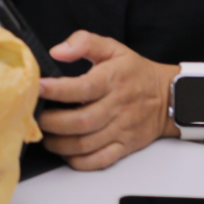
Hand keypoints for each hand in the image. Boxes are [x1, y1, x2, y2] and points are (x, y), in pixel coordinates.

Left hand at [37, 32, 178, 169]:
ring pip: (86, 144)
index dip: (57, 90)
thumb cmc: (135, 72)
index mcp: (111, 81)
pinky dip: (79, 161)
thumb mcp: (112, 48)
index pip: (82, 88)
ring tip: (44, 136)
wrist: (169, 97)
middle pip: (80, 122)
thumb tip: (58, 51)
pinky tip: (65, 153)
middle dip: (52, 122)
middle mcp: (116, 107)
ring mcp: (120, 130)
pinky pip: (99, 160)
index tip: (37, 88)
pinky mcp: (124, 147)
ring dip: (60, 144)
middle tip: (34, 117)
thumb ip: (84, 42)